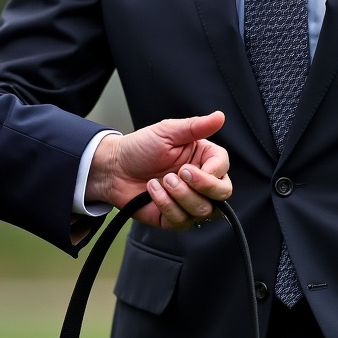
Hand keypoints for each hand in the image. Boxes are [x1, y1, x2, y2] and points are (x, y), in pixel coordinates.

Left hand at [86, 111, 231, 228]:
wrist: (114, 168)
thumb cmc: (140, 147)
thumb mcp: (167, 132)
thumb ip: (196, 126)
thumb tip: (219, 116)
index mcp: (202, 158)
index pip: (223, 169)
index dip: (211, 173)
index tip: (188, 167)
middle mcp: (200, 181)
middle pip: (222, 194)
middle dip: (201, 187)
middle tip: (177, 174)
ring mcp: (189, 201)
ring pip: (204, 210)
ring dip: (180, 196)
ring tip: (161, 180)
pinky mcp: (175, 217)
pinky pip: (182, 221)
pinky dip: (166, 205)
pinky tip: (152, 190)